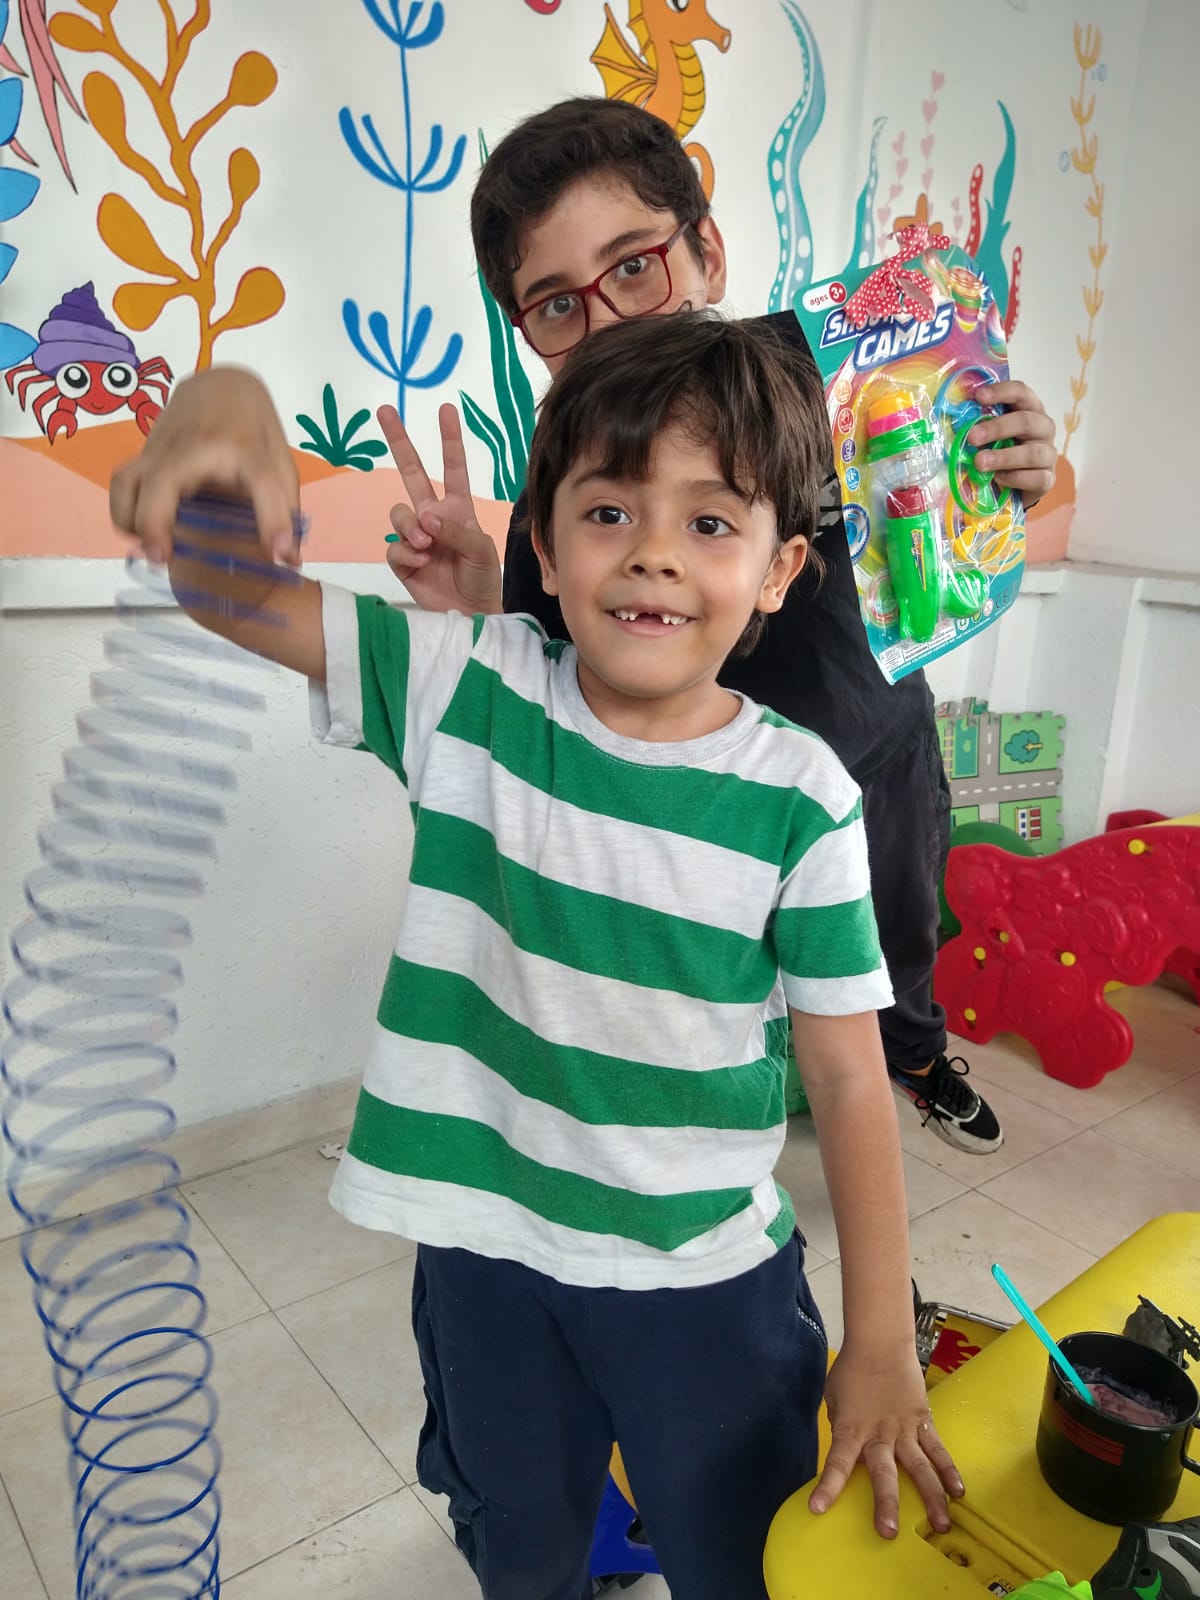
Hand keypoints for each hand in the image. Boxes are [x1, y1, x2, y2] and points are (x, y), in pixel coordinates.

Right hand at [110, 367, 300, 566]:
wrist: (220, 385)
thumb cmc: (251, 429)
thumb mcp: (277, 464)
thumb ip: (283, 511)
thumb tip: (288, 560)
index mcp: (245, 446)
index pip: (263, 479)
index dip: (273, 519)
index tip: (280, 553)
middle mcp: (196, 445)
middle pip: (163, 480)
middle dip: (154, 521)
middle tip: (163, 557)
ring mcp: (162, 448)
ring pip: (128, 482)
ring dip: (131, 520)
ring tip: (154, 547)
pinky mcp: (144, 455)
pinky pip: (124, 485)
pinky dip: (126, 512)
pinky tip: (144, 532)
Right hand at [379, 402, 502, 614]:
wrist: (470, 614)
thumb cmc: (482, 579)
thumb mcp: (481, 550)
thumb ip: (456, 530)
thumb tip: (426, 517)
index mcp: (458, 508)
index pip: (453, 467)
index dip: (449, 439)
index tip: (446, 409)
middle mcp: (433, 516)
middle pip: (411, 473)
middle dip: (399, 441)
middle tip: (385, 411)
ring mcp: (415, 537)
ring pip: (398, 512)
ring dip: (409, 525)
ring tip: (427, 544)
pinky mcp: (402, 560)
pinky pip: (394, 546)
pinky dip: (407, 552)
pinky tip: (422, 561)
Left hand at [809, 1347, 963, 1536]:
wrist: (880, 1342)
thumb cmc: (852, 1369)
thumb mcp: (835, 1399)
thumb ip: (843, 1428)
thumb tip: (851, 1452)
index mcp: (851, 1428)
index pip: (837, 1462)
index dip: (828, 1486)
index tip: (818, 1508)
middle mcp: (879, 1433)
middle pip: (883, 1473)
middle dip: (886, 1503)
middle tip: (889, 1531)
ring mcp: (905, 1428)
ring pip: (919, 1467)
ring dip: (931, 1497)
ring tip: (941, 1525)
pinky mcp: (923, 1421)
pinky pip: (938, 1449)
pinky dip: (949, 1470)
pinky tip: (959, 1491)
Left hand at [969, 381, 1057, 508]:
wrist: (1012, 485)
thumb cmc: (998, 451)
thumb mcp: (987, 435)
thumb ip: (977, 426)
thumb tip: (953, 422)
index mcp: (1029, 409)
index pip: (1021, 392)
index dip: (1001, 392)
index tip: (979, 396)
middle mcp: (1043, 428)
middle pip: (1026, 421)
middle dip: (997, 428)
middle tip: (972, 437)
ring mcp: (1048, 454)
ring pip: (1033, 453)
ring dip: (1004, 457)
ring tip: (979, 463)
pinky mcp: (1048, 478)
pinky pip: (1037, 478)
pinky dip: (1015, 478)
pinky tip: (998, 479)